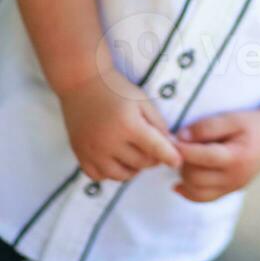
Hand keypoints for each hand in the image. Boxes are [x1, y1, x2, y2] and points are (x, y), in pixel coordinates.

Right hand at [59, 68, 181, 181]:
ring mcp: (93, 151)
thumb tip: (170, 145)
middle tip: (152, 147)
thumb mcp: (142, 100)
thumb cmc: (116, 89)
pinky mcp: (80, 155)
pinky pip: (99, 177)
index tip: (177, 162)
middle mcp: (109, 142)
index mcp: (128, 125)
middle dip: (152, 158)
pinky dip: (111, 173)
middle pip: (140, 163)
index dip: (170, 157)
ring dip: (133, 168)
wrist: (82, 83)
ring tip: (135, 154)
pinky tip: (115, 159)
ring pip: (121, 175)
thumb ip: (158, 123)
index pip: (155, 148)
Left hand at [173, 109, 259, 202]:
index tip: (169, 138)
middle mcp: (235, 177)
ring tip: (183, 159)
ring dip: (184, 176)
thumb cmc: (253, 123)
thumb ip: (207, 127)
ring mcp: (233, 187)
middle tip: (176, 147)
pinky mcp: (231, 191)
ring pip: (197, 192)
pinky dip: (189, 192)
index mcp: (237, 157)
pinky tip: (178, 183)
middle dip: (182, 162)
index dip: (182, 148)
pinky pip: (204, 198)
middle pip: (196, 177)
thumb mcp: (232, 118)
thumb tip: (181, 137)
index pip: (202, 157)